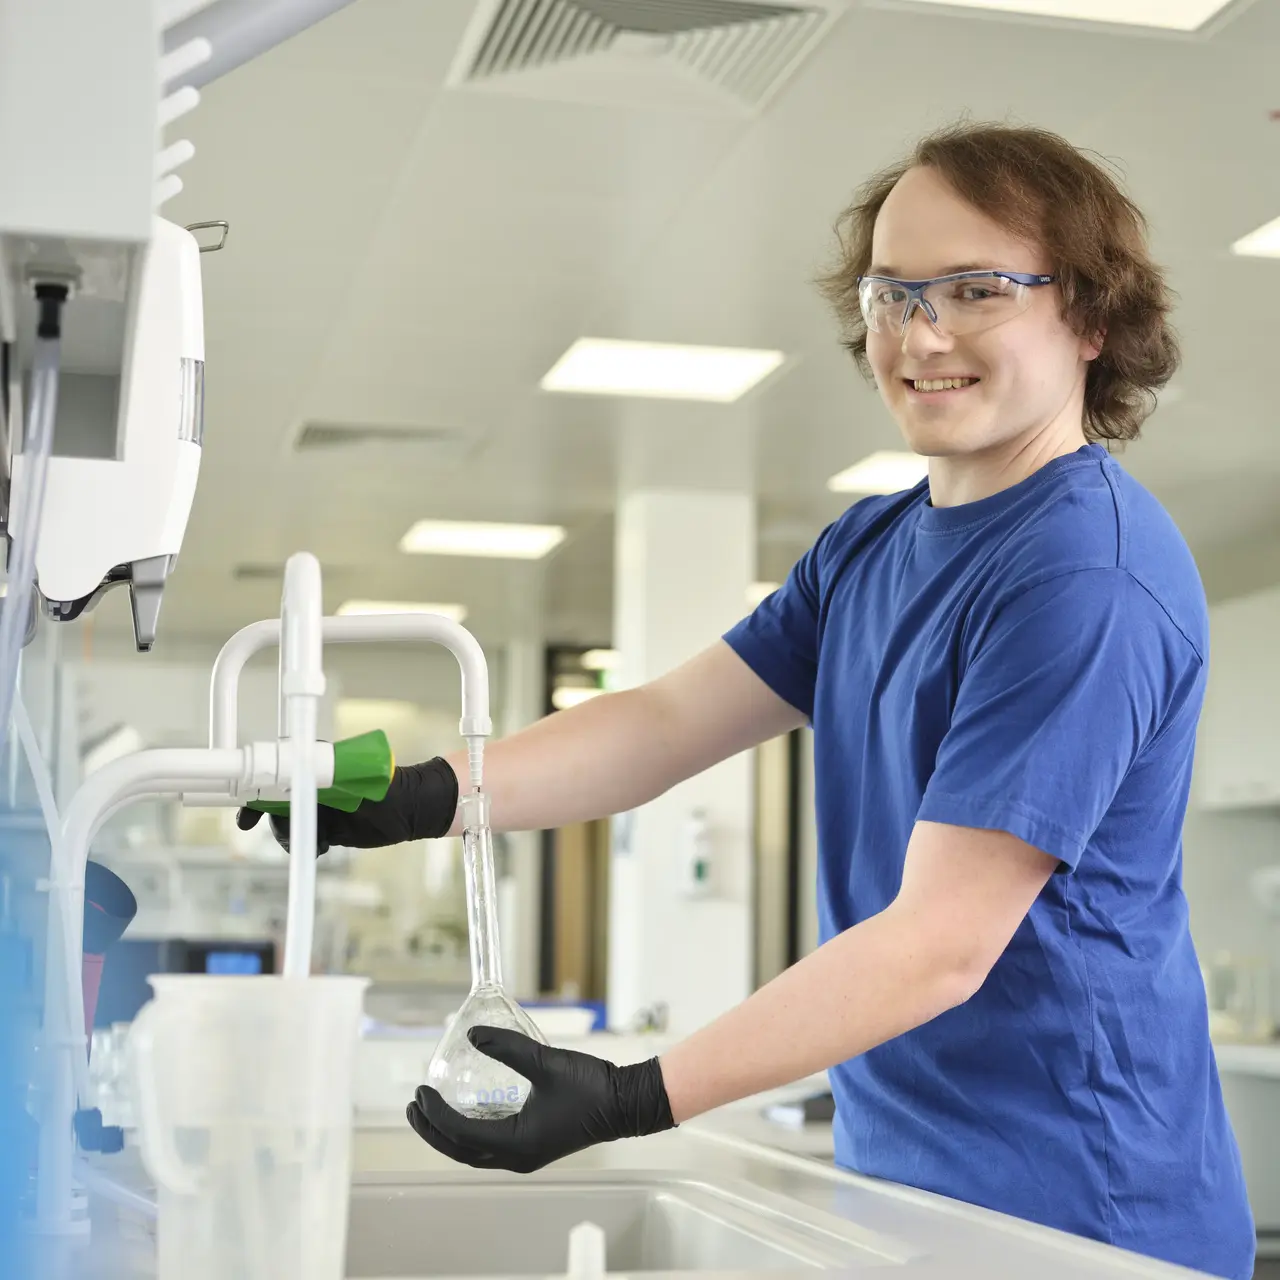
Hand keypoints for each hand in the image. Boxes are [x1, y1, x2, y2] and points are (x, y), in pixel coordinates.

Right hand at [235, 756, 458, 854]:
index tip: (247, 813)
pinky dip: (307, 845)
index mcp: (314, 766)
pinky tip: (323, 846)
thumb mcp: (357, 779)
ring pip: (286, 824)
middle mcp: (311, 785)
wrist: (410, 812)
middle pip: (273, 803)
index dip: (256, 793)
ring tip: (319, 840)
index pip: (274, 774)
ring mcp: (317, 806)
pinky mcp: (325, 826)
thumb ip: (330, 773)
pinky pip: (303, 839)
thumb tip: (303, 767)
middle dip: (273, 820)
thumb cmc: (389, 788)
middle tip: (281, 832)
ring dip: (293, 836)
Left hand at [406, 1027, 675, 1173]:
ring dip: (449, 1133)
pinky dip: (470, 1132)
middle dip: (433, 1130)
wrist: (625, 1103)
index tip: (421, 1090)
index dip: (436, 1113)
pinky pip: (490, 1146)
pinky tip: (467, 1112)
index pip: (461, 1133)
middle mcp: (516, 1157)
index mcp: (516, 1143)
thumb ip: (507, 1048)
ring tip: (431, 1111)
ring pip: (474, 1152)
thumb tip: (473, 1034)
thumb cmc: (590, 1086)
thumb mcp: (545, 1062)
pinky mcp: (533, 1147)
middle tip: (415, 1105)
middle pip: (460, 1150)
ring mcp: (525, 1155)